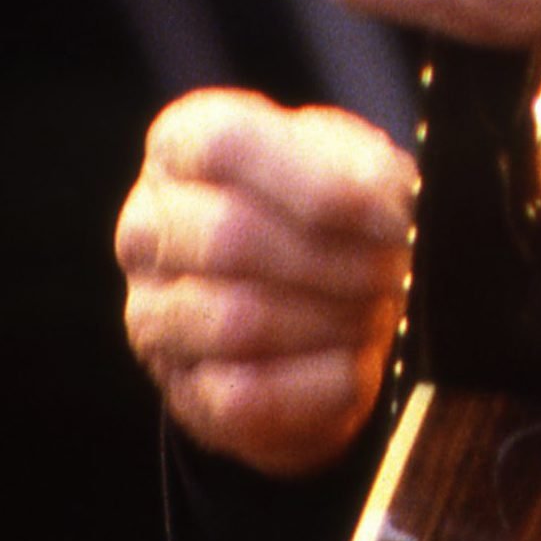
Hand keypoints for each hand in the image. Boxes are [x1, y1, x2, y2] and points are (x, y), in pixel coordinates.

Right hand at [115, 88, 416, 475]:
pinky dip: (318, 382)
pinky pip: (247, 394)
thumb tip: (376, 199)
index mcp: (180, 147)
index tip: (390, 215)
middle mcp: (147, 228)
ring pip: (237, 321)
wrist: (327, 316)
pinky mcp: (181, 391)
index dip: (317, 184)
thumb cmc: (333, 220)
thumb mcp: (355, 167)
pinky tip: (354, 364)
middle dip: (334, 261)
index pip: (224, 146)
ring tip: (375, 311)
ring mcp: (152, 314)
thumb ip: (363, 171)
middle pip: (229, 237)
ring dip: (331, 321)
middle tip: (394, 271)